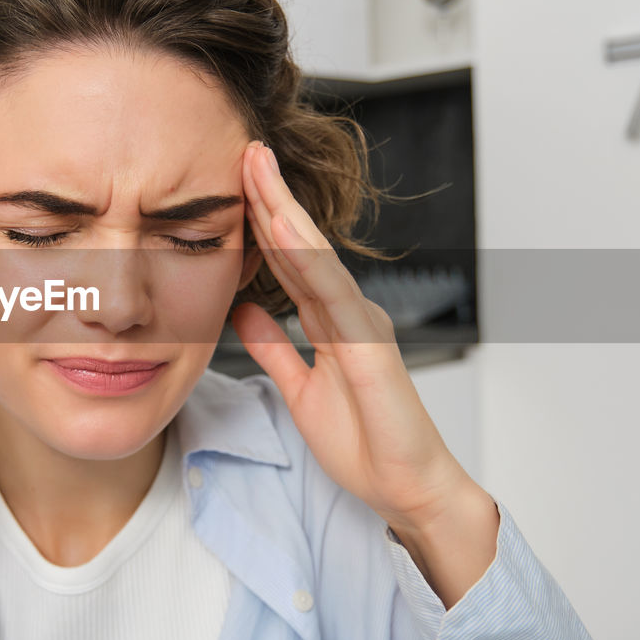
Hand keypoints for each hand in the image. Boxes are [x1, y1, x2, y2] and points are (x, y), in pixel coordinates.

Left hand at [230, 141, 472, 533]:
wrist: (407, 488)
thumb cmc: (366, 444)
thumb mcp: (301, 389)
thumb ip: (276, 348)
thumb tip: (244, 312)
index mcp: (332, 321)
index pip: (289, 261)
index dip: (261, 222)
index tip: (232, 184)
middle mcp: (349, 313)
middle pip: (301, 245)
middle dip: (272, 197)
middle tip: (244, 150)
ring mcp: (362, 323)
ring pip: (316, 256)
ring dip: (285, 210)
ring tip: (256, 169)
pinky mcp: (370, 344)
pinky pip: (331, 293)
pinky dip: (305, 258)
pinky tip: (281, 228)